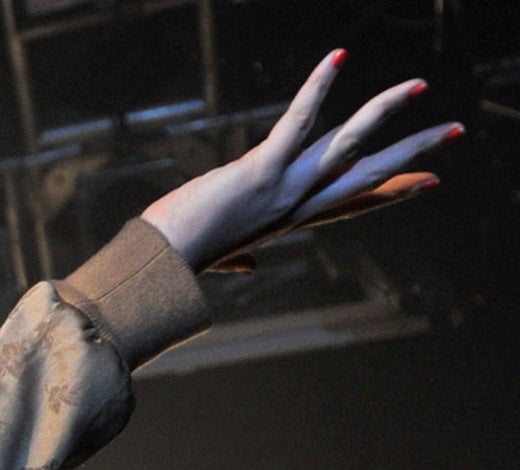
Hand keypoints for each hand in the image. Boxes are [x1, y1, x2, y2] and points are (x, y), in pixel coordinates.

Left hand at [141, 50, 460, 273]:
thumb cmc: (180, 257)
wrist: (158, 266)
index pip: (351, 203)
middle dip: (413, 150)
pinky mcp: (262, 170)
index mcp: (289, 222)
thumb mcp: (220, 255)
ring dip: (385, 111)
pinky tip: (337, 57)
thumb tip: (243, 268)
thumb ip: (238, 258)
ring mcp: (284, 190)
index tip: (428, 180)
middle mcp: (296, 208)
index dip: (391, 191)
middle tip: (454, 130)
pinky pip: (298, 120)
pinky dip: (317, 87)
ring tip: (417, 86)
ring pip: (349, 144)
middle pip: (367, 174)